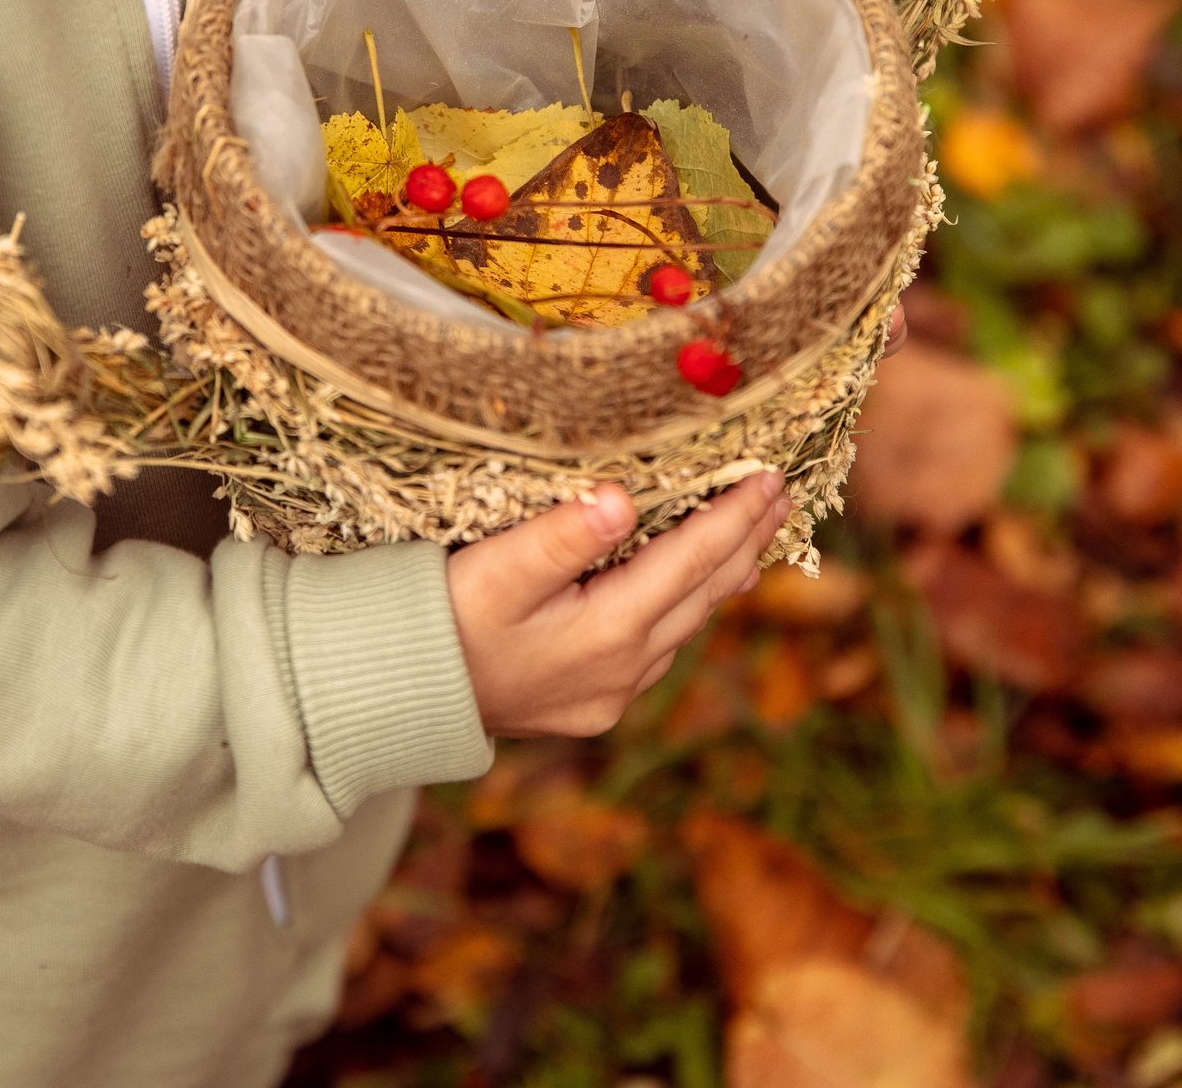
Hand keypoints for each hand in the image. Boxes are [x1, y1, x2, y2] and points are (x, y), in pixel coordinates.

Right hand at [447, 470, 788, 737]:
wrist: (399, 697)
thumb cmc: (441, 621)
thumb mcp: (495, 569)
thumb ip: (562, 534)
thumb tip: (624, 500)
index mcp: (609, 630)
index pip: (692, 559)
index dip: (735, 515)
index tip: (771, 475)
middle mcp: (624, 670)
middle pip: (703, 593)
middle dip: (745, 540)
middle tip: (781, 493)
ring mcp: (611, 693)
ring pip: (687, 624)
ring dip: (722, 575)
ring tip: (753, 534)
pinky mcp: (593, 705)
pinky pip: (660, 648)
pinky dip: (686, 609)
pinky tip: (693, 592)